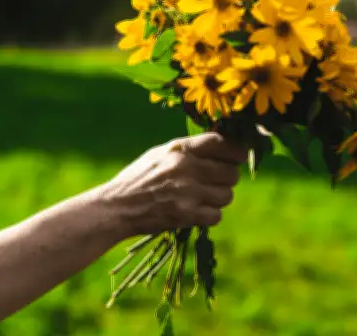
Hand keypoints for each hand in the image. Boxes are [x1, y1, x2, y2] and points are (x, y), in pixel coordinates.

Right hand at [100, 133, 246, 237]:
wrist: (116, 206)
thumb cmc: (138, 178)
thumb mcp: (159, 153)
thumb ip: (187, 149)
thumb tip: (220, 144)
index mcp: (180, 149)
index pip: (221, 142)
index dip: (237, 149)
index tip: (240, 156)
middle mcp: (186, 168)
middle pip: (231, 172)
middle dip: (227, 178)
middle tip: (216, 182)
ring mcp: (188, 192)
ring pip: (227, 195)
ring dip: (219, 198)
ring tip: (203, 198)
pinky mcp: (186, 214)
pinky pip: (216, 215)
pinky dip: (210, 215)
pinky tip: (197, 211)